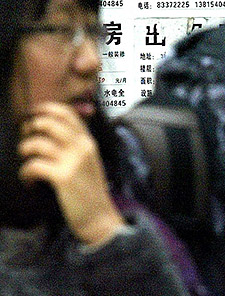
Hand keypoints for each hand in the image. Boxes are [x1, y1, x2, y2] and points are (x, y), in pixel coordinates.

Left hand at [18, 102, 125, 246]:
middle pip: (49, 123)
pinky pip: (34, 166)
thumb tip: (53, 133)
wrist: (99, 216)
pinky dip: (26, 173)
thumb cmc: (89, 191)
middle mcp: (82, 147)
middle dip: (30, 129)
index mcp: (88, 142)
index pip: (67, 113)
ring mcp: (73, 161)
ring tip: (27, 163)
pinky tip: (30, 182)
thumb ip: (76, 146)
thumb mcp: (89, 162)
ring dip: (25, 152)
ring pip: (37, 143)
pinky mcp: (63, 177)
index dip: (45, 109)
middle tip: (26, 142)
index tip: (32, 114)